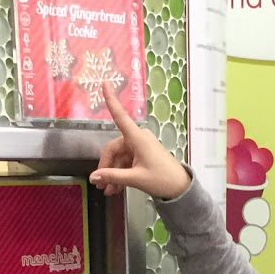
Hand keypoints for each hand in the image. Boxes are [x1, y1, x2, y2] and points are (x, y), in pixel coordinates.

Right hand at [89, 84, 191, 201]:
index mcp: (137, 138)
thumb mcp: (136, 179)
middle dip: (106, 167)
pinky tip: (114, 189)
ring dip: (112, 174)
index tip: (104, 82)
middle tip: (100, 185)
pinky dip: (120, 175)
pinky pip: (126, 163)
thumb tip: (93, 177)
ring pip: (119, 159)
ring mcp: (140, 147)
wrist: (181, 188)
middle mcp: (138, 138)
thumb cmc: (162, 179)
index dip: (111, 100)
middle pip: (114, 149)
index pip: (120, 116)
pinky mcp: (142, 156)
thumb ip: (113, 177)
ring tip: (107, 191)